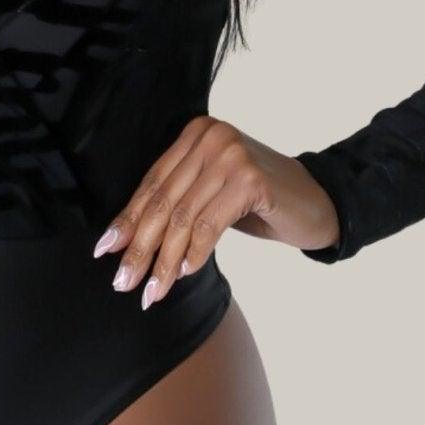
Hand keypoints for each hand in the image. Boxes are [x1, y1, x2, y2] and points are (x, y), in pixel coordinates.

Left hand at [92, 115, 340, 306]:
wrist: (318, 201)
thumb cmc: (260, 201)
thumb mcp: (212, 194)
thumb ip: (177, 204)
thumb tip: (125, 240)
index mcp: (195, 134)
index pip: (153, 183)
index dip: (127, 220)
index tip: (106, 251)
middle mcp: (211, 137)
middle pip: (164, 201)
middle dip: (140, 247)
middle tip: (124, 282)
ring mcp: (232, 155)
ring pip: (183, 218)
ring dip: (164, 260)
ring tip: (153, 290)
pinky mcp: (251, 179)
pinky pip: (210, 225)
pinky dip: (194, 253)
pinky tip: (183, 272)